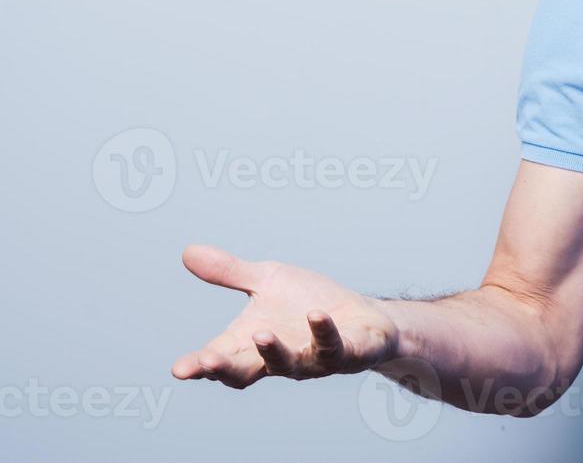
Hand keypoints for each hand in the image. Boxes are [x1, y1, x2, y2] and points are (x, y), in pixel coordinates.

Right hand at [171, 244, 398, 388]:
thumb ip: (230, 272)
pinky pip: (334, 348)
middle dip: (226, 368)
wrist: (362, 316)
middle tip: (207, 362)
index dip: (200, 366)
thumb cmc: (308, 302)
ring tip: (262, 334)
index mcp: (253, 344)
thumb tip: (188, 252)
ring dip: (274, 352)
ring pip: (289, 365)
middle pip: (246, 371)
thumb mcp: (268, 280)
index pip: (221, 358)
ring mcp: (312, 359)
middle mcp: (279, 358)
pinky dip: (324, 332)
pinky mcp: (347, 353)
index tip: (179, 369)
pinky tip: (316, 315)